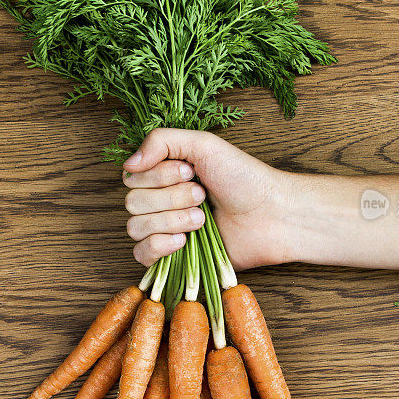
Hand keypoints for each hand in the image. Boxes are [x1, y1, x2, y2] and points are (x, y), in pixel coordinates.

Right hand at [122, 128, 290, 268]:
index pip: (133, 177)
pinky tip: (184, 241)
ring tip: (202, 219)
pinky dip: (159, 246)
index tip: (191, 172)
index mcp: (164, 174)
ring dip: (171, 221)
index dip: (159, 176)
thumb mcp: (204, 144)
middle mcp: (160, 201)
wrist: (271, 216)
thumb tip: (127, 164)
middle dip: (170, 198)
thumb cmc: (243, 178)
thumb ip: (161, 141)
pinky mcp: (172, 257)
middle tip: (203, 195)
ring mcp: (165, 230)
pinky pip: (141, 254)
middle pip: (132, 202)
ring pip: (136, 227)